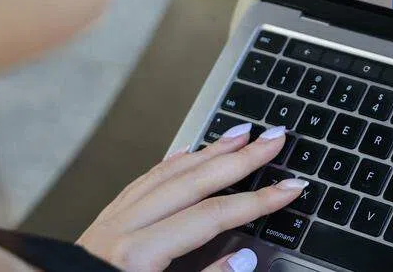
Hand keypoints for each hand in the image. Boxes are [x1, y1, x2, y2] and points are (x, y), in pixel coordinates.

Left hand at [77, 124, 304, 271]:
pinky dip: (170, 163)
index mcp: (136, 256)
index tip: (289, 189)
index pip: (212, 217)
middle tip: (274, 140)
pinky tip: (188, 151)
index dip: (257, 202)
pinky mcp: (102, 223)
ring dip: (209, 151)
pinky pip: (142, 181)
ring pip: (168, 173)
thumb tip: (244, 259)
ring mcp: (109, 223)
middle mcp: (122, 230)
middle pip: (193, 182)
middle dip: (240, 159)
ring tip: (241, 134)